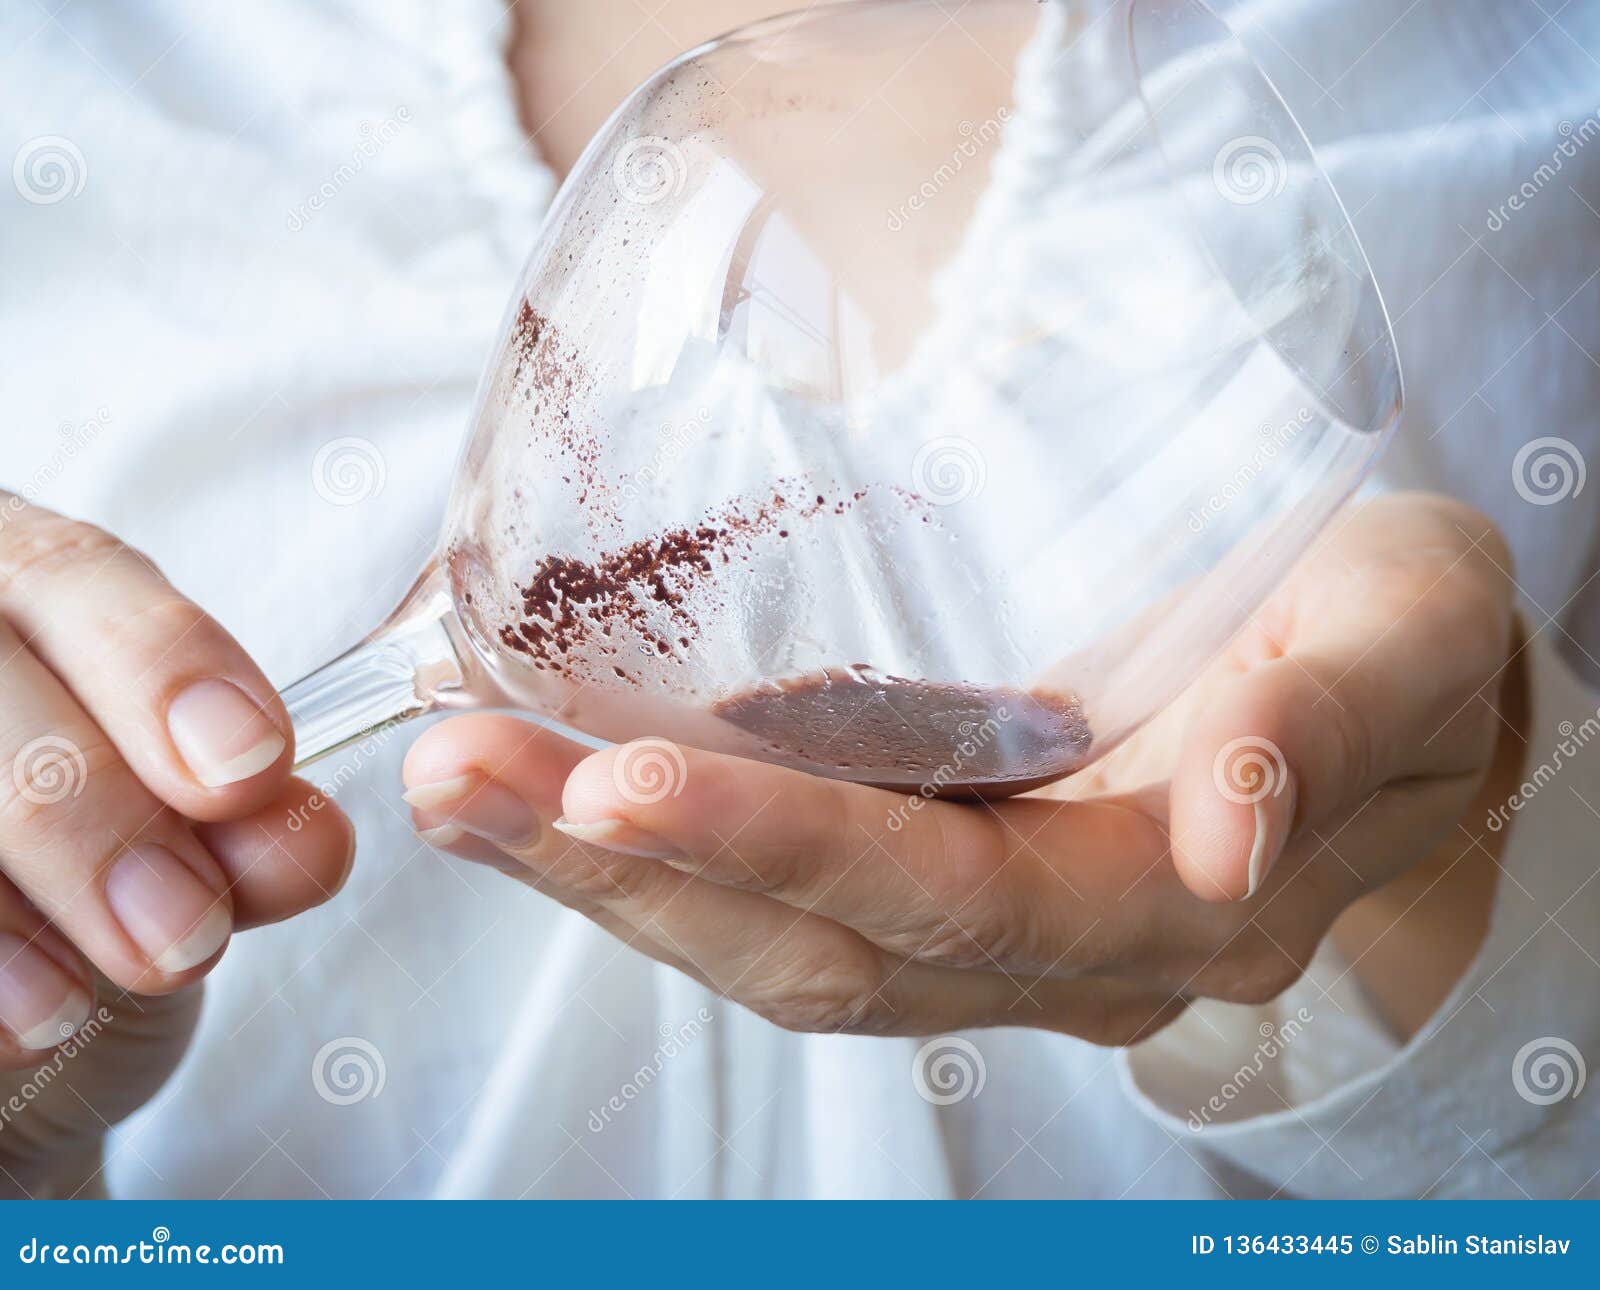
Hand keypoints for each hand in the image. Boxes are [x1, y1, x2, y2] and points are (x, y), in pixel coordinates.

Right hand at [0, 498, 352, 1196]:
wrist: (11, 981)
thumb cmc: (106, 877)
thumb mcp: (192, 843)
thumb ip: (246, 830)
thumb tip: (303, 844)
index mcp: (21, 585)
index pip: (73, 572)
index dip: (162, 662)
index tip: (251, 764)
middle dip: (92, 811)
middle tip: (186, 931)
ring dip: (12, 905)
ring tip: (88, 1001)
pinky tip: (13, 1029)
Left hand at [403, 493, 1513, 1042]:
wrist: (1386, 678)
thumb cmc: (1397, 635)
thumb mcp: (1406, 635)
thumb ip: (1324, 727)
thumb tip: (1225, 829)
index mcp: (1169, 896)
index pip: (952, 903)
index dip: (782, 854)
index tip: (615, 781)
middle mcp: (1062, 948)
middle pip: (820, 950)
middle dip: (627, 879)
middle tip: (461, 779)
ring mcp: (994, 931)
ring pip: (778, 945)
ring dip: (605, 878)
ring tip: (464, 785)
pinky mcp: (949, 880)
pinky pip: (785, 899)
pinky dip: (657, 854)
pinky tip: (553, 789)